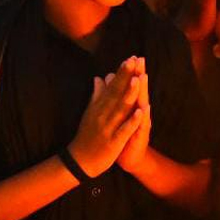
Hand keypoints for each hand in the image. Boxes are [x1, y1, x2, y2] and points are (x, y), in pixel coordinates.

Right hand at [68, 57, 143, 177]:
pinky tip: (140, 111)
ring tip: (137, 78)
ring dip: (129, 93)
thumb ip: (97, 95)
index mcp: (100, 107)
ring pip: (120, 108)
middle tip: (135, 59)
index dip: (122, 72)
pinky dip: (132, 120)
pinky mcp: (113, 141)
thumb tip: (99, 77)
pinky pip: (124, 129)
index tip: (131, 57)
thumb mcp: (90, 113)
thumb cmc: (88, 135)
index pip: (112, 86)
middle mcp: (103, 114)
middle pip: (116, 92)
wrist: (79, 161)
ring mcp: (108, 127)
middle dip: (126, 76)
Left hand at [116, 69, 150, 174]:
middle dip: (139, 76)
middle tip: (140, 60)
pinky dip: (141, 118)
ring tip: (141, 78)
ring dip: (141, 93)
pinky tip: (143, 109)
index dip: (132, 72)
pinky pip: (141, 127)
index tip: (132, 56)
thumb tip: (109, 77)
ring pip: (142, 107)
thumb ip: (114, 95)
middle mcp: (139, 114)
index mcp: (131, 107)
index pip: (131, 87)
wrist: (130, 159)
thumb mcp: (117, 114)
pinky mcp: (140, 138)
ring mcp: (141, 125)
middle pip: (139, 92)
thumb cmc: (121, 135)